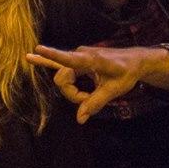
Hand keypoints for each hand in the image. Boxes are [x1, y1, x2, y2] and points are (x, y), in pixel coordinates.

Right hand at [27, 43, 168, 122]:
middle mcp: (81, 55)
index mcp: (91, 60)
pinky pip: (60, 64)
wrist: (135, 61)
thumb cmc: (127, 73)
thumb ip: (96, 103)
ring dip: (74, 91)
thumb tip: (79, 119)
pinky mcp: (77, 60)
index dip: (53, 55)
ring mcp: (78, 57)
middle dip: (73, 94)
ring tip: (90, 94)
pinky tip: (33, 57)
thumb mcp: (114, 90)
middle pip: (63, 80)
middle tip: (90, 100)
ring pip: (64, 79)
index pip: (69, 59)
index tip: (39, 48)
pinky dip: (48, 61)